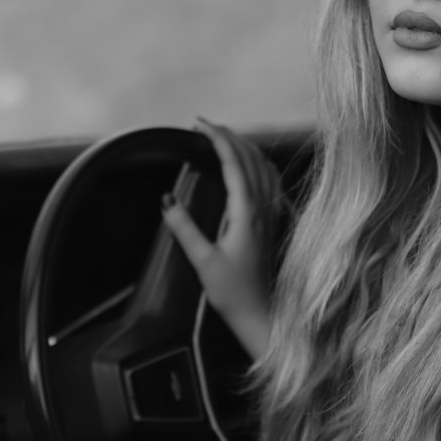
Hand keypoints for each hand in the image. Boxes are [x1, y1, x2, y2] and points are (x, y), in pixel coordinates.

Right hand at [162, 118, 285, 360]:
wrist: (263, 317)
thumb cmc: (235, 295)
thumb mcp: (203, 262)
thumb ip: (185, 228)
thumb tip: (167, 199)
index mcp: (246, 213)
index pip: (233, 163)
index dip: (217, 138)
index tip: (198, 124)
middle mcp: (263, 209)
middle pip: (250, 158)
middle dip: (228, 135)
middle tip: (205, 125)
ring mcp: (271, 216)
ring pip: (264, 167)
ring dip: (244, 147)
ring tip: (224, 137)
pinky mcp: (272, 225)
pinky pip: (270, 182)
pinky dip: (257, 164)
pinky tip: (251, 166)